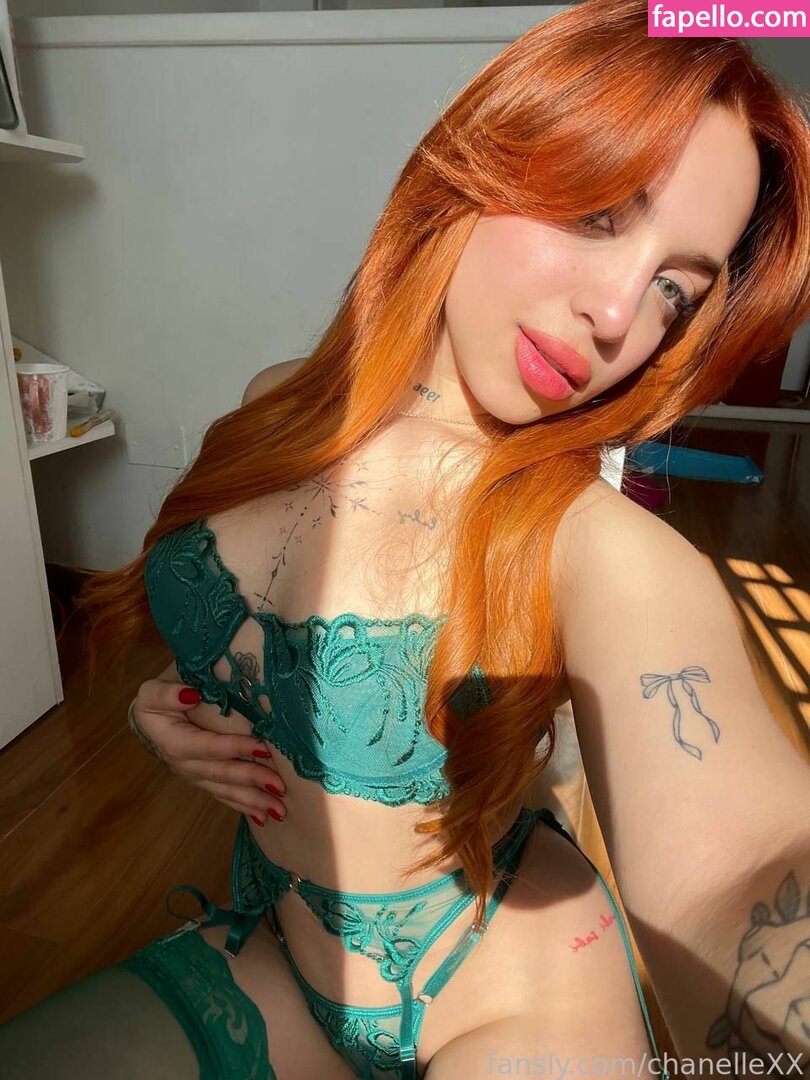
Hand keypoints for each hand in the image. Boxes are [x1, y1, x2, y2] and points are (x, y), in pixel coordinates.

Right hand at [128, 674, 285, 825]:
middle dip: (252, 781)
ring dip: (253, 801)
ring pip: (226, 791)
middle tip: (280, 787)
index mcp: (175, 742)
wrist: (150, 722)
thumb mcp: (152, 693)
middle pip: (222, 774)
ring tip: (278, 810)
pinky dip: (244, 806)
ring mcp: (195, 776)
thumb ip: (166, 695)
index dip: (235, 748)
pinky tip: (262, 817)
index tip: (263, 748)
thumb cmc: (157, 703)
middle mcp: (185, 765)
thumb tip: (190, 695)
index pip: (209, 746)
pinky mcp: (204, 781)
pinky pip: (224, 795)